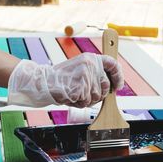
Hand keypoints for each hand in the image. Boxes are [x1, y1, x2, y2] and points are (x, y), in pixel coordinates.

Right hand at [7, 53, 123, 107]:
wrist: (44, 82)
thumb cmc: (61, 78)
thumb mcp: (79, 68)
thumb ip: (94, 73)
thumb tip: (109, 85)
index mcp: (90, 58)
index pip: (112, 64)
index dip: (118, 76)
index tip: (118, 85)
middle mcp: (90, 65)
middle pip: (106, 85)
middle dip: (99, 94)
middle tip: (87, 95)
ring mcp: (86, 76)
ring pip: (96, 96)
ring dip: (87, 100)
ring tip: (75, 94)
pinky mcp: (80, 87)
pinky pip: (86, 101)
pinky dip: (79, 103)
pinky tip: (71, 97)